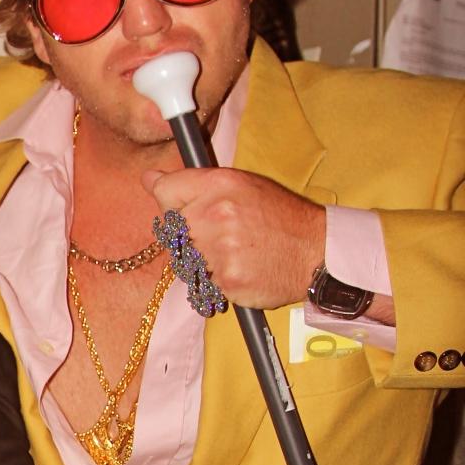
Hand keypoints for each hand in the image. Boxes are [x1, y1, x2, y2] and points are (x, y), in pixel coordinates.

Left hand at [142, 167, 325, 309]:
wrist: (316, 253)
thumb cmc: (278, 218)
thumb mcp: (241, 185)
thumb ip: (193, 183)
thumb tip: (148, 180)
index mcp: (221, 184)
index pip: (166, 192)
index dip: (172, 204)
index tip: (186, 211)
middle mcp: (218, 214)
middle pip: (171, 232)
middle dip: (189, 238)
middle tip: (221, 237)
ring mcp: (221, 250)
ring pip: (185, 261)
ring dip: (203, 263)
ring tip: (235, 253)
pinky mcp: (227, 281)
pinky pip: (204, 284)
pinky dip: (218, 282)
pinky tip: (242, 270)